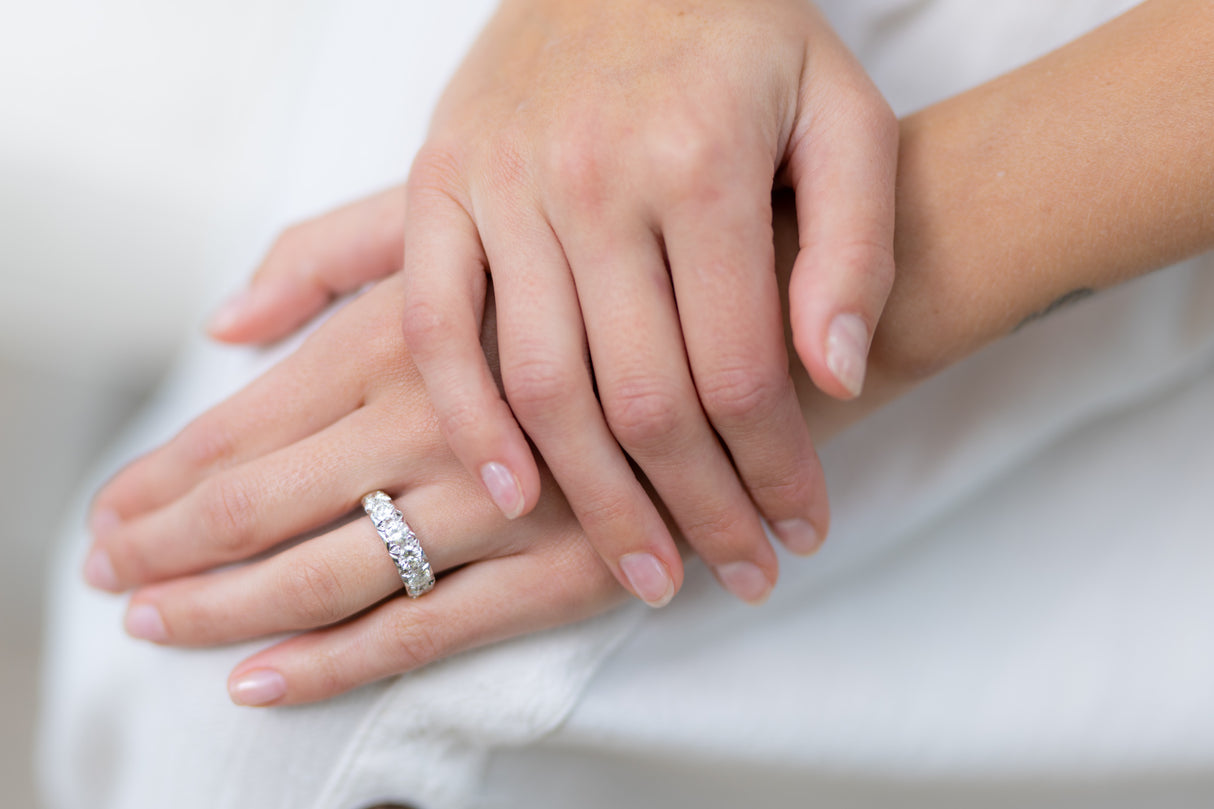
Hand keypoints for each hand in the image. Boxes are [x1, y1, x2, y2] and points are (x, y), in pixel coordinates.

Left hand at [87, 272, 623, 705]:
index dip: (159, 476)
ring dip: (221, 609)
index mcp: (405, 329)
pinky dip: (332, 665)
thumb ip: (335, 253)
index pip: (243, 422)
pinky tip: (260, 683)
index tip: (110, 513)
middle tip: (110, 574)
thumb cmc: (605, 260)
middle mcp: (436, 418)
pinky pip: (424, 632)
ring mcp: (500, 503)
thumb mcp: (470, 220)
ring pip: (322, 575)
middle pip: (257, 506)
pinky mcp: (564, 570)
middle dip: (165, 549)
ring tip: (154, 625)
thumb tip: (228, 318)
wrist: (760, 315)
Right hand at [210, 0, 897, 607]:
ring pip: (545, 386)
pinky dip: (468, 416)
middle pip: (645, 400)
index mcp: (703, 163)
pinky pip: (435, 325)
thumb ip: (854, 244)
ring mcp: (504, 184)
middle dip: (698, 510)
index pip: (742, 370)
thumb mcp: (843, 115)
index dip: (774, 470)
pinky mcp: (440, 184)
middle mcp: (594, 181)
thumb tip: (834, 377)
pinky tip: (508, 489)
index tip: (799, 531)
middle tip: (733, 576)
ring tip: (640, 573)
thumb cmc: (744, 35)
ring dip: (594, 501)